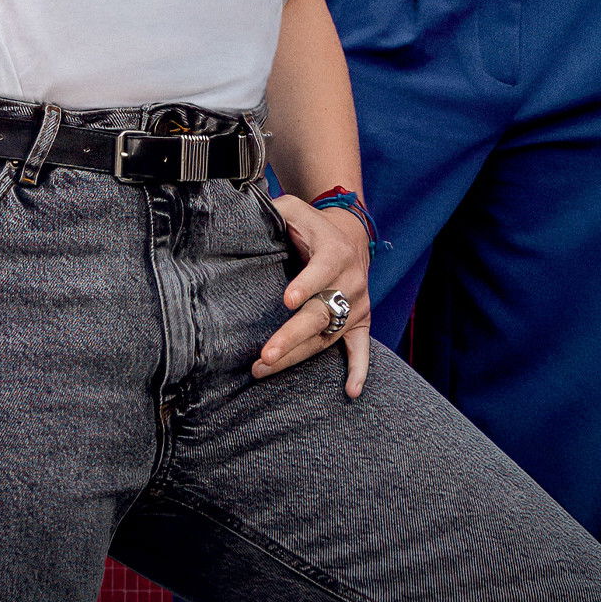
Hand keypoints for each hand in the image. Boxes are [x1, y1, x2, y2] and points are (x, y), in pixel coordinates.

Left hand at [255, 197, 373, 397]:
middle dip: (292, 335)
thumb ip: (273, 210)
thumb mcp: (294, 209)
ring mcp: (357, 304)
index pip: (322, 270)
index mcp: (334, 252)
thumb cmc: (312, 226)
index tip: (286, 299)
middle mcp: (350, 280)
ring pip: (328, 336)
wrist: (350, 235)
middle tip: (265, 355)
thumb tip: (239, 214)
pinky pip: (361, 347)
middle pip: (321, 313)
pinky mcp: (360, 320)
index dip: (306, 284)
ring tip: (263, 369)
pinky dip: (359, 369)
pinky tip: (351, 392)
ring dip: (298, 356)